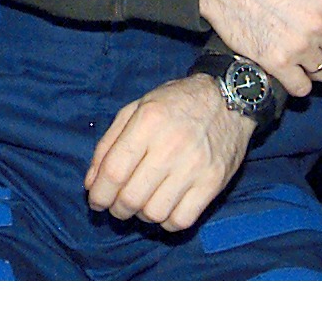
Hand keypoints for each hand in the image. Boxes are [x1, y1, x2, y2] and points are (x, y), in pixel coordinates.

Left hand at [85, 74, 249, 230]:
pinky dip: (167, 222)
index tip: (96, 201)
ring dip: (141, 216)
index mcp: (148, 122)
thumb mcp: (136, 108)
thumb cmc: (176, 103)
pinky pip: (182, 220)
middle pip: (131, 197)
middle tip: (117, 205)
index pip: (114, 171)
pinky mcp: (213, 183)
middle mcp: (171, 146)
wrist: (229, 98)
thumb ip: (109, 144)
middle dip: (117, 209)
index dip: (99, 194)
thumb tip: (91, 183)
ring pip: (155, 213)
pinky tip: (164, 208)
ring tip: (142, 204)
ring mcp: (195, 167)